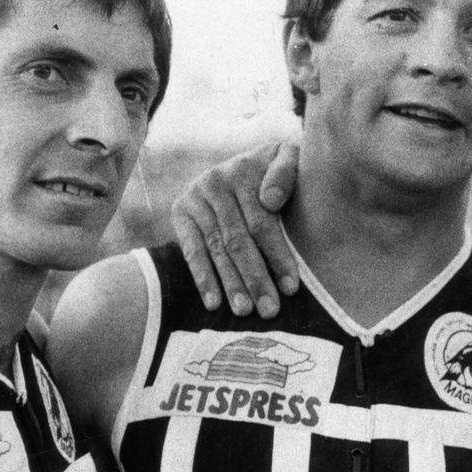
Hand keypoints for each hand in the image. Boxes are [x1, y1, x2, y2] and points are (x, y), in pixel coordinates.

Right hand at [170, 141, 299, 317]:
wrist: (244, 163)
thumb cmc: (278, 172)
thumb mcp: (290, 159)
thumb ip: (287, 172)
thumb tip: (270, 200)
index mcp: (246, 168)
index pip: (262, 222)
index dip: (277, 255)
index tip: (291, 288)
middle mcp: (216, 180)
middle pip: (238, 239)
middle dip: (255, 278)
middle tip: (269, 310)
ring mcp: (196, 195)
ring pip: (216, 248)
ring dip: (230, 283)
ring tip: (244, 312)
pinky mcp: (180, 210)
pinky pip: (191, 250)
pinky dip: (203, 278)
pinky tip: (213, 304)